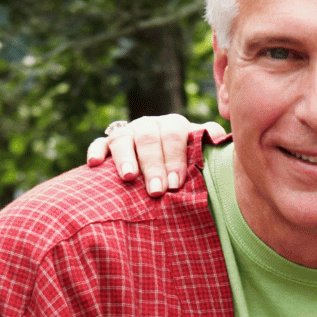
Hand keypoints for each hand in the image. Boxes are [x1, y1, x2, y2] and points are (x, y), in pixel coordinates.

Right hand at [86, 114, 226, 194]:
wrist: (164, 166)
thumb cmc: (186, 166)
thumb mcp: (201, 155)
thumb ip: (210, 146)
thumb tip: (221, 139)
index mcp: (174, 127)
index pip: (174, 134)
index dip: (175, 158)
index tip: (176, 184)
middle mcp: (150, 126)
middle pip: (148, 138)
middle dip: (153, 165)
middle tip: (158, 190)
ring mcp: (128, 133)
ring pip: (122, 139)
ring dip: (125, 158)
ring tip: (130, 178)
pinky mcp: (108, 144)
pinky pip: (99, 143)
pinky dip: (96, 151)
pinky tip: (94, 163)